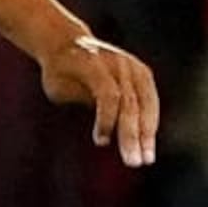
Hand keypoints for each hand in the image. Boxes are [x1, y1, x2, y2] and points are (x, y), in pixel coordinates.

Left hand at [41, 31, 157, 166]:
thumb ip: (81, 99)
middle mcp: (117, 62)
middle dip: (132, 135)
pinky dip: (150, 121)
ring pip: (146, 102)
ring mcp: (132, 65)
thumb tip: (106, 125)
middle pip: (130, 102)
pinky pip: (150, 99)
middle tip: (133, 162)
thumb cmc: (58, 72)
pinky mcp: (141, 72)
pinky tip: (148, 143)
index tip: (100, 143)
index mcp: (92, 63)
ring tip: (146, 159)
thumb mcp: (57, 86)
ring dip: (147, 132)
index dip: (106, 120)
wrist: (68, 43)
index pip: (108, 94)